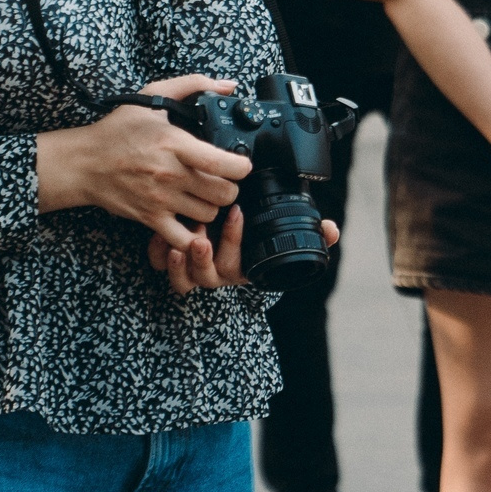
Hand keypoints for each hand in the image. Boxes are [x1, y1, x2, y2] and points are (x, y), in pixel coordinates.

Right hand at [37, 74, 249, 247]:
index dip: (242, 166)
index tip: (240, 163)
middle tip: (223, 180)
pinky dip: (194, 235)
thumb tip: (228, 85)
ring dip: (213, 206)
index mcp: (175, 144)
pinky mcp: (151, 219)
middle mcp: (171, 174)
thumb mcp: (152, 96)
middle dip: (231, 186)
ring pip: (210, 214)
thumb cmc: (118, 131)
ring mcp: (161, 200)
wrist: (84, 163)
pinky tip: (192, 220)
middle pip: (224, 193)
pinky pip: (183, 239)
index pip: (224, 164)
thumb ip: (193, 85)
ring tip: (205, 195)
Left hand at [146, 206, 342, 293]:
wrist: (217, 235)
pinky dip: (158, 255)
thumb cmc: (250, 235)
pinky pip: (160, 267)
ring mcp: (193, 272)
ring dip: (182, 261)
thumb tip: (332, 230)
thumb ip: (309, 232)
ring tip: (182, 237)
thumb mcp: (276, 232)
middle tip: (202, 231)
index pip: (240, 264)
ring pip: (184, 279)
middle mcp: (218, 274)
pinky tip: (160, 236)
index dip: (235, 241)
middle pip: (209, 276)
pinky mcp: (170, 264)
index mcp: (242, 268)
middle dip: (205, 256)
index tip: (236, 212)